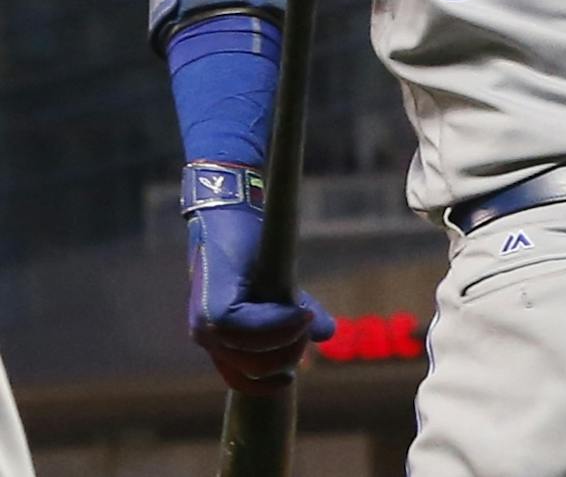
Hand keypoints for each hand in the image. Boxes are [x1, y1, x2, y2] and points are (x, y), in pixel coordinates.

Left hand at [184, 166, 334, 393]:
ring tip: (308, 314)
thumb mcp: (280, 287)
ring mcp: (207, 324)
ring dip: (287, 338)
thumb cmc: (253, 247)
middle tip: (310, 326)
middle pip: (253, 369)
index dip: (266, 383)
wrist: (232, 214)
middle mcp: (206, 336)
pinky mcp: (216, 308)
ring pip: (253, 352)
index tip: (292, 377)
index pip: (240, 378)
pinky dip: (280, 324)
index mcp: (217, 338)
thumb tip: (327, 335)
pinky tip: (301, 312)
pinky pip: (251, 330)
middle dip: (288, 354)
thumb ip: (297, 314)